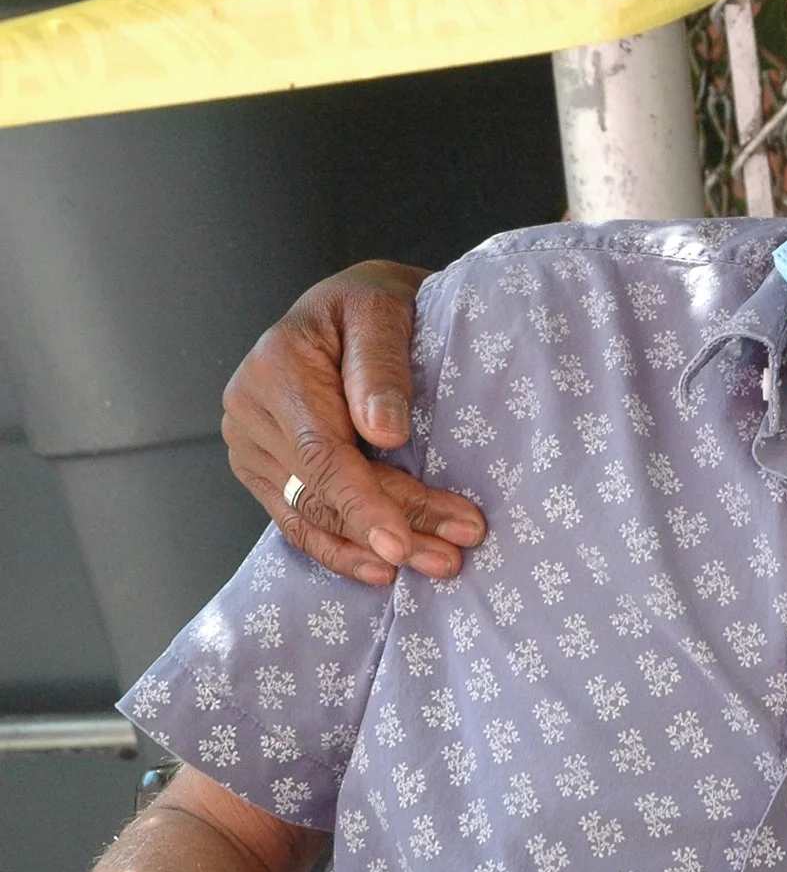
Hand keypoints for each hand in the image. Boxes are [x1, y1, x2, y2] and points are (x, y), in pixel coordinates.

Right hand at [219, 261, 482, 584]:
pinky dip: (339, 547)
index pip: (322, 453)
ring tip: (436, 563)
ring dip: (371, 549)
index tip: (402, 542)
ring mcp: (250, 442)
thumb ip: (381, 366)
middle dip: (392, 527)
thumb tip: (384, 433)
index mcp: (276, 366)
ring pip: (310, 513)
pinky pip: (297, 517)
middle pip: (322, 490)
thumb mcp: (384, 308)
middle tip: (453, 555)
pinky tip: (380, 569)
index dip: (364, 502)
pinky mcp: (262, 465)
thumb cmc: (372, 301)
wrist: (348, 303)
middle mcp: (250, 408)